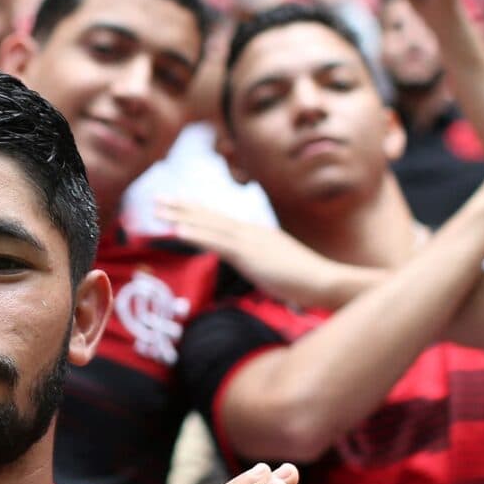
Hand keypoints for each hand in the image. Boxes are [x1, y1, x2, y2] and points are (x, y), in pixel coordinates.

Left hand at [156, 202, 365, 310]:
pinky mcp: (249, 254)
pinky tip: (177, 230)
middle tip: (157, 199)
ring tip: (157, 209)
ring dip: (181, 216)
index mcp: (257, 237)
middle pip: (211, 217)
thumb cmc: (309, 283)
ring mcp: (250, 241)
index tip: (178, 206)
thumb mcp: (284, 274)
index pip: (222, 222)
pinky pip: (217, 242)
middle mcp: (251, 233)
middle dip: (182, 208)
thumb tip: (272, 283)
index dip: (198, 213)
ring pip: (209, 225)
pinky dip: (196, 234)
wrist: (325, 282)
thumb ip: (272, 272)